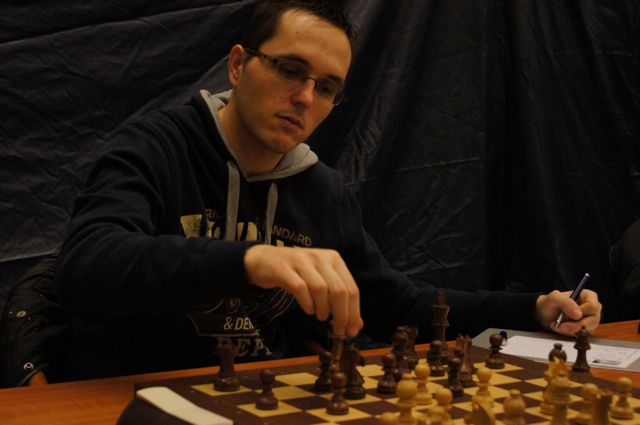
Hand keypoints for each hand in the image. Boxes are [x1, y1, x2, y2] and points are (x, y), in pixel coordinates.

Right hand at [244, 245, 362, 336]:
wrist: (263, 260)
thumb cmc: (296, 273)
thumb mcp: (320, 281)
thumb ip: (338, 300)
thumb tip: (357, 324)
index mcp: (334, 259)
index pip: (351, 288)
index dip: (354, 313)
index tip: (351, 331)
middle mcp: (320, 257)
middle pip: (339, 290)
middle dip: (341, 315)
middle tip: (337, 331)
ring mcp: (302, 261)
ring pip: (321, 289)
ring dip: (323, 309)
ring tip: (320, 316)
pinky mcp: (284, 268)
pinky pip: (300, 288)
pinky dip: (307, 303)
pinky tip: (308, 310)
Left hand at [535, 289, 601, 334]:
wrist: (543, 315)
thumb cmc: (549, 303)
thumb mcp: (554, 298)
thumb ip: (566, 302)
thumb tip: (579, 315)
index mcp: (588, 296)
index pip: (594, 306)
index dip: (582, 312)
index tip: (568, 314)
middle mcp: (592, 309)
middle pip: (593, 320)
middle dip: (576, 325)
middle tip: (561, 325)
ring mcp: (590, 320)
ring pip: (588, 329)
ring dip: (571, 330)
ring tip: (558, 326)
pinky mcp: (586, 330)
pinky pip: (583, 335)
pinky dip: (571, 334)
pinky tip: (561, 329)